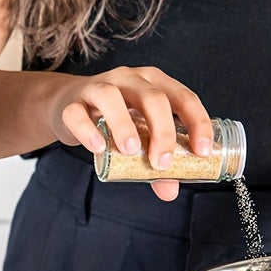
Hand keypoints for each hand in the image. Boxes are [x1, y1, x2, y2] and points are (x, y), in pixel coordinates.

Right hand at [52, 66, 212, 200]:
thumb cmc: (111, 119)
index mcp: (153, 83)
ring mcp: (97, 88)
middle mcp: (128, 79)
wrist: (67, 107)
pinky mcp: (71, 104)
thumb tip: (170, 191)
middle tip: (162, 162)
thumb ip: (153, 161)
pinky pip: (77, 114)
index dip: (197, 122)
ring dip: (124, 124)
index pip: (183, 97)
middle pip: (152, 97)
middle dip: (162, 130)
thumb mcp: (138, 136)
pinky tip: (98, 148)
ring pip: (111, 98)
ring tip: (131, 151)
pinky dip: (87, 130)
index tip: (203, 151)